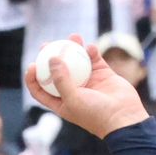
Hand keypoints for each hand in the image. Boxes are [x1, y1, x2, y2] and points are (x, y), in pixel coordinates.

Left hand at [21, 34, 147, 138]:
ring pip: (76, 62)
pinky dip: (91, 52)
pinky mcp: (102, 74)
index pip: (41, 90)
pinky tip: (90, 47)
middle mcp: (73, 91)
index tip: (32, 65)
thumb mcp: (73, 99)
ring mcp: (88, 82)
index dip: (33, 78)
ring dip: (73, 48)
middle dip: (50, 57)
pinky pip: (94, 59)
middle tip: (47, 44)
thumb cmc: (95, 114)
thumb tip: (52, 58)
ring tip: (72, 37)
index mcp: (61, 102)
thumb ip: (61, 80)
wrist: (123, 117)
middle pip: (56, 72)